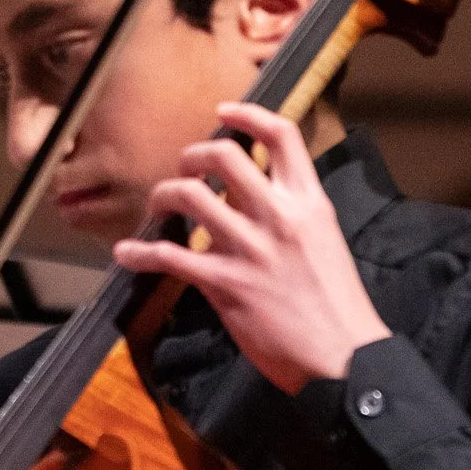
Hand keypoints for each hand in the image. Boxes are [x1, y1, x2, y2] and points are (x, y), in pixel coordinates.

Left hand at [110, 103, 390, 395]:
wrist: (344, 358)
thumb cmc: (336, 304)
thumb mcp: (324, 242)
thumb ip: (292, 215)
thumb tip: (254, 198)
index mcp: (309, 203)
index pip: (283, 136)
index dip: (248, 114)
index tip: (222, 111)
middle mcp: (279, 217)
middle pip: (223, 155)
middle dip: (191, 156)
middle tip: (183, 169)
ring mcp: (250, 249)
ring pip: (189, 195)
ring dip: (163, 196)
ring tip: (158, 206)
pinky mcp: (225, 284)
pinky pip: (168, 257)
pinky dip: (139, 253)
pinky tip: (126, 253)